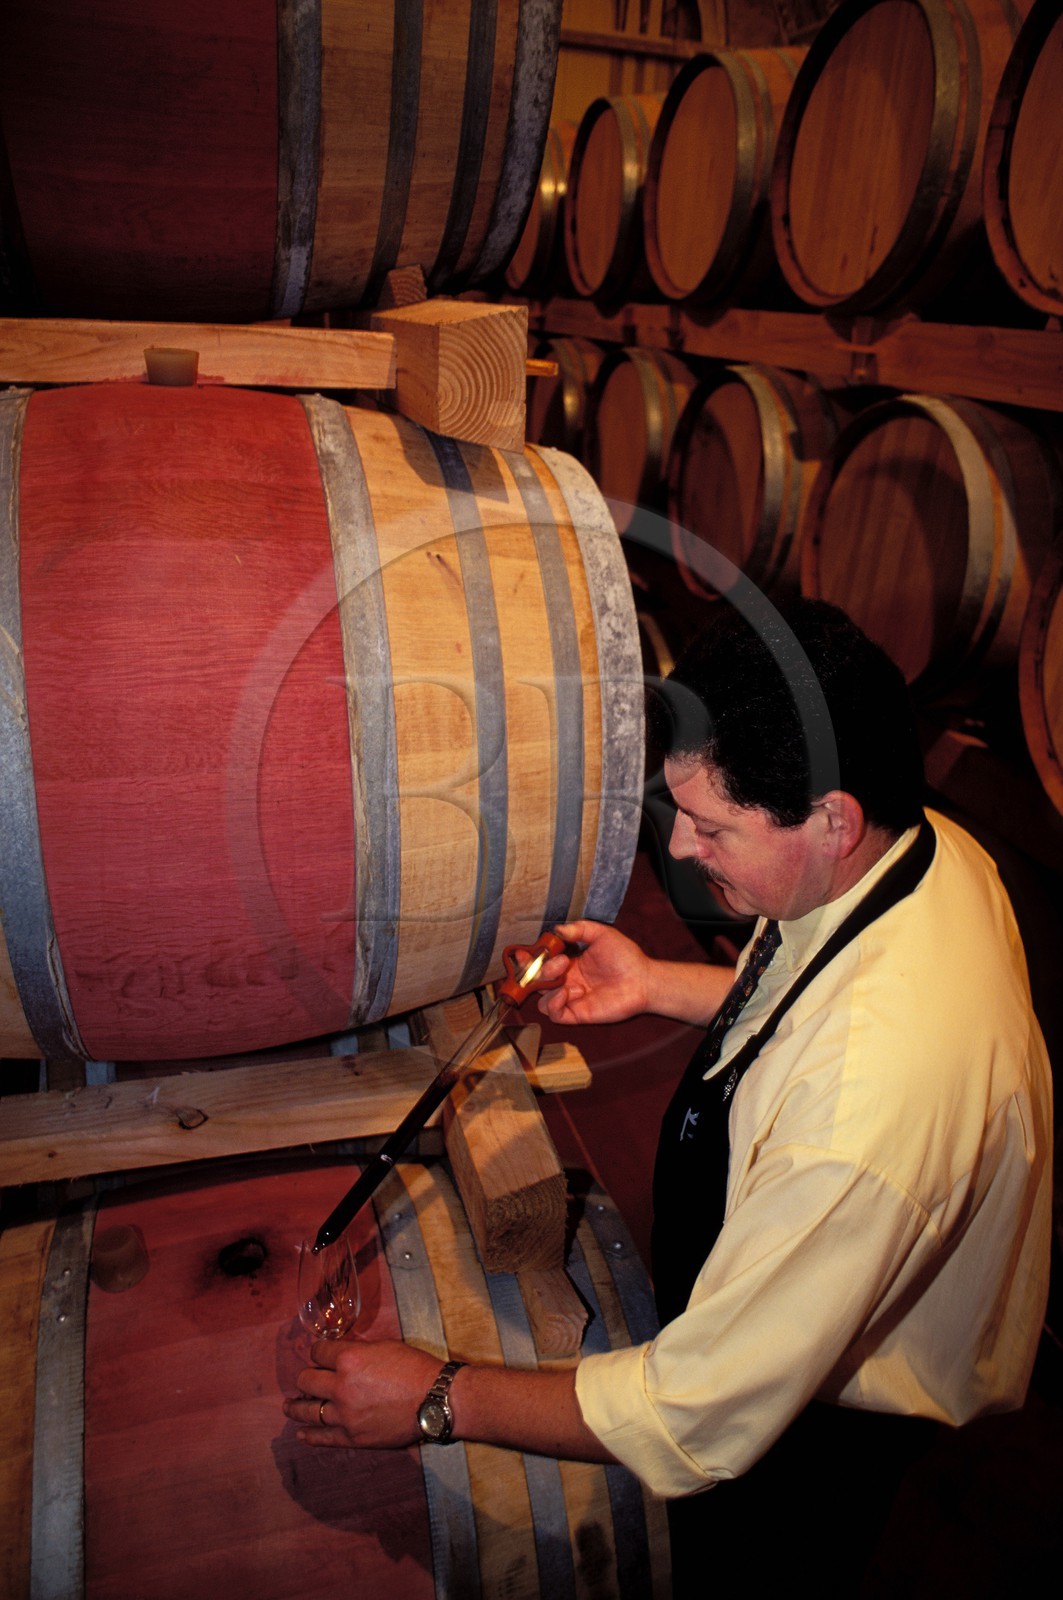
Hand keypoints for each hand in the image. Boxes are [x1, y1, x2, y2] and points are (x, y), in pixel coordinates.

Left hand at [284, 1338, 440, 1448]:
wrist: (435, 1399)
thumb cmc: (414, 1368)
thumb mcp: (384, 1347)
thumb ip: (357, 1351)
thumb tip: (340, 1356)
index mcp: (349, 1358)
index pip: (317, 1352)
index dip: (318, 1352)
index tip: (321, 1356)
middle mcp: (341, 1386)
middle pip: (306, 1380)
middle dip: (307, 1377)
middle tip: (310, 1379)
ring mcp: (344, 1415)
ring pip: (307, 1411)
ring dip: (296, 1407)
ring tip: (290, 1406)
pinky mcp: (352, 1437)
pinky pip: (322, 1437)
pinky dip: (309, 1435)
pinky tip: (301, 1433)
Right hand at [534, 920, 652, 1025]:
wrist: (643, 979)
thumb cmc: (625, 956)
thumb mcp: (601, 934)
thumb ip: (579, 929)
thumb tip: (557, 929)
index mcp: (570, 963)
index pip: (542, 963)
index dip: (530, 959)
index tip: (525, 953)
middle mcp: (568, 981)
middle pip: (537, 982)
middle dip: (539, 971)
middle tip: (560, 962)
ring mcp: (572, 998)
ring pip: (541, 1000)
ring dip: (548, 988)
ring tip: (568, 981)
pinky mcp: (578, 1013)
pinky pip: (554, 1013)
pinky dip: (554, 1003)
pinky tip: (568, 992)